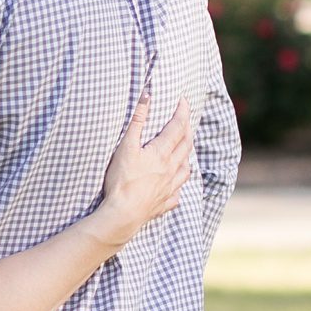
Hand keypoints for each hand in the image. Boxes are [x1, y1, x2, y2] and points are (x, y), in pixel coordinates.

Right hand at [89, 87, 192, 250]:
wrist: (123, 214)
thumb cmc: (122, 180)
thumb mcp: (126, 147)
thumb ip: (137, 121)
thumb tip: (147, 97)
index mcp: (162, 153)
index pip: (178, 127)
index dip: (182, 112)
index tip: (184, 101)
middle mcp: (171, 169)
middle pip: (186, 146)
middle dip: (188, 130)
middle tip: (185, 121)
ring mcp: (170, 187)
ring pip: (186, 169)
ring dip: (187, 157)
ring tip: (183, 151)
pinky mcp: (164, 203)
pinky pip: (177, 194)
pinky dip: (178, 187)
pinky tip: (174, 186)